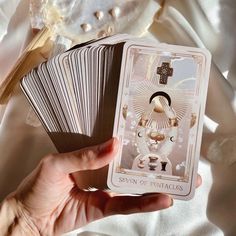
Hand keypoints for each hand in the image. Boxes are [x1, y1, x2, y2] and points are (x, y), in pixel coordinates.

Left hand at [3, 138, 173, 234]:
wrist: (28, 217)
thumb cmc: (37, 186)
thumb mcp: (57, 163)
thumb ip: (86, 156)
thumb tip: (113, 145)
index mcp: (90, 154)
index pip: (117, 144)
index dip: (134, 140)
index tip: (154, 135)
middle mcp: (101, 170)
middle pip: (131, 165)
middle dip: (153, 162)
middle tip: (175, 158)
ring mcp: (105, 189)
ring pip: (134, 185)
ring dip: (156, 184)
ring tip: (177, 181)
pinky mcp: (105, 206)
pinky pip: (127, 204)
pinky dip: (143, 202)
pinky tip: (159, 199)